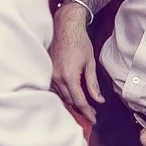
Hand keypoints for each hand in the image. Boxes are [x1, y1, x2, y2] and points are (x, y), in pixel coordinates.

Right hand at [48, 5, 103, 122]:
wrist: (65, 26)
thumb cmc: (79, 41)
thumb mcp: (90, 63)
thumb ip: (93, 83)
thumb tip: (98, 99)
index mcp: (69, 76)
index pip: (79, 101)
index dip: (87, 111)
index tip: (93, 119)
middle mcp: (57, 77)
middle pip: (69, 100)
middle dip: (81, 108)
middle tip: (91, 112)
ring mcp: (50, 74)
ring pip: (60, 95)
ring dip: (71, 100)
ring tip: (83, 105)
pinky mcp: (47, 70)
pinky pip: (54, 87)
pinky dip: (63, 92)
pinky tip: (71, 93)